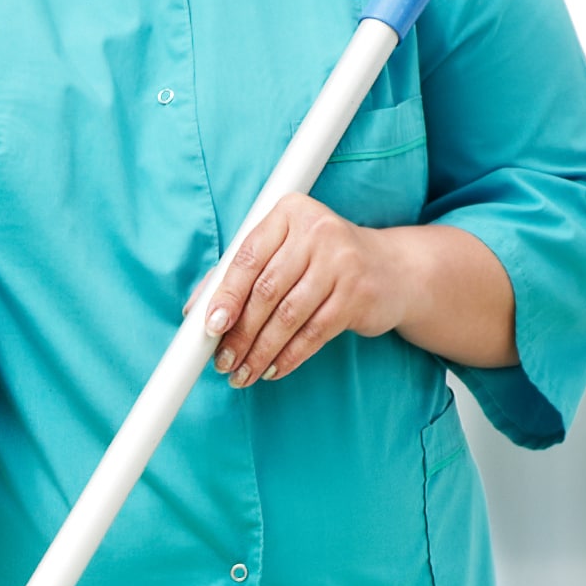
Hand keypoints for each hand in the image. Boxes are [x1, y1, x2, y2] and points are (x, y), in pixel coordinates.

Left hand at [200, 201, 518, 382]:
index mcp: (290, 212)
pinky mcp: (358, 293)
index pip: (248, 257)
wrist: (390, 270)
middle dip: (240, 334)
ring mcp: (342, 261)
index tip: (209, 327)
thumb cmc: (321, 263)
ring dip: (261, 352)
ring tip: (244, 373)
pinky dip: (289, 356)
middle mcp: (317, 230)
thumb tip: (195, 311)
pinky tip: (273, 369)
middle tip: (223, 362)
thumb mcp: (283, 255)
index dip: (225, 296)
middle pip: (266, 291)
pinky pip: (314, 333)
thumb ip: (239, 275)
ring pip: (288, 317)